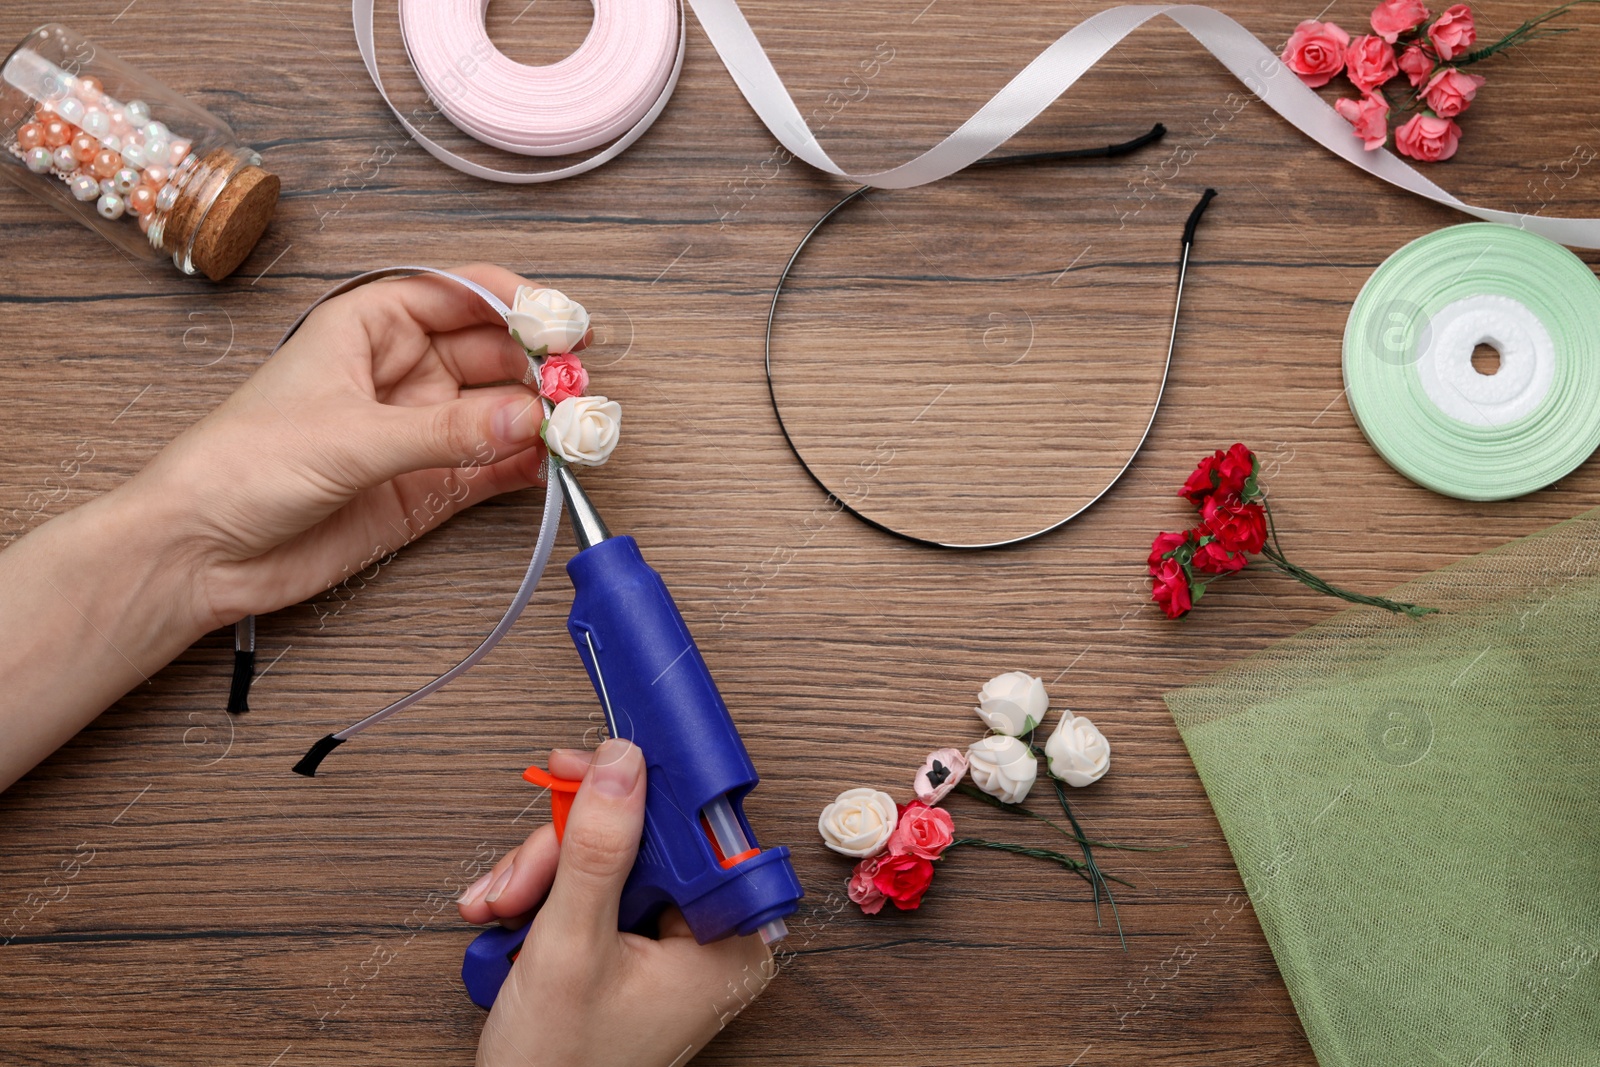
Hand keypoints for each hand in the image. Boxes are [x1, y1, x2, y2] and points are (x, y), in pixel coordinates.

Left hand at [130, 263, 547, 630]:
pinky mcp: (426, 486)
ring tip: (578, 430)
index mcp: (370, 328)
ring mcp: (418, 431)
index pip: (459, 295)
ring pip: (501, 412)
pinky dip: (526, 468)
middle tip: (578, 389)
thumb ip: (446, 433)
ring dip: (541, 419)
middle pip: (493, 353)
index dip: (515, 302)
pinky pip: (493, 468)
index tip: (561, 321)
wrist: (201, 551)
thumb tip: (528, 421)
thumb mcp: (349, 437)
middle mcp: (401, 373)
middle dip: (540, 367)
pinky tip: (551, 467)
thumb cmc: (241, 467)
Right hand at [458, 740, 774, 1066]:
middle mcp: (707, 939)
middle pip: (642, 841)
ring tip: (502, 909)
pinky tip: (508, 918)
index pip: (696, 829)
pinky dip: (543, 897)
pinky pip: (593, 891)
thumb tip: (622, 765)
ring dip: (542, 875)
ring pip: (607, 861)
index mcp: (727, 940)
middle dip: (565, 850)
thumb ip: (599, 850)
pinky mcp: (631, 950)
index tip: (591, 763)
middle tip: (522, 872)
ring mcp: (667, 946)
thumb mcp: (571, 946)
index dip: (638, 792)